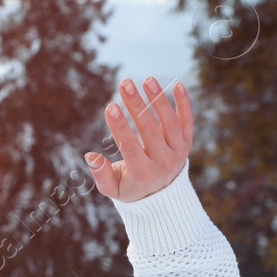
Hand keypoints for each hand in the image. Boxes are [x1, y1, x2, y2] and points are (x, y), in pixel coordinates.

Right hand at [84, 75, 192, 201]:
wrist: (162, 196)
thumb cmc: (130, 187)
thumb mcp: (112, 188)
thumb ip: (101, 174)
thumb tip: (90, 155)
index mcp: (143, 173)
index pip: (130, 146)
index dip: (119, 126)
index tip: (110, 106)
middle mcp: (164, 162)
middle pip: (149, 129)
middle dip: (136, 105)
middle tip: (125, 83)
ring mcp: (178, 151)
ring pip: (170, 123)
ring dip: (159, 100)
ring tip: (147, 80)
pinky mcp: (187, 143)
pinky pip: (187, 122)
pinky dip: (184, 104)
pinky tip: (176, 86)